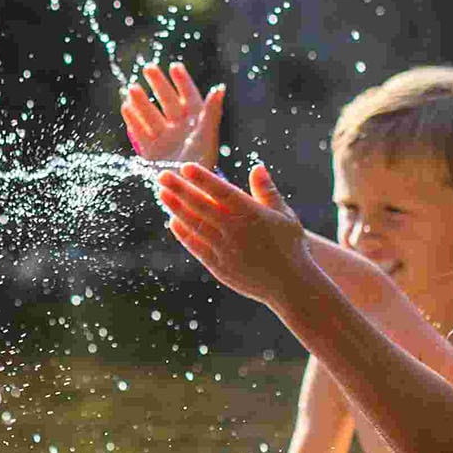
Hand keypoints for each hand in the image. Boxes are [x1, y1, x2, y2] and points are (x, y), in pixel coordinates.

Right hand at [121, 62, 223, 168]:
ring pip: (150, 114)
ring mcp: (164, 138)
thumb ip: (211, 112)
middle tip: (148, 68)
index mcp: (196, 122)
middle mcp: (179, 127)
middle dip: (158, 84)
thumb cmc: (203, 162)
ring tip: (132, 88)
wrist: (188, 191)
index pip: (189, 96)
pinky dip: (132, 120)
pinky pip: (140, 132)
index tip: (175, 67)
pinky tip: (125, 107)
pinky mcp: (151, 151)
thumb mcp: (208, 135)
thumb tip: (220, 88)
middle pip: (167, 101)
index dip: (182, 81)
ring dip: (141, 101)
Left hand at [156, 163, 320, 308]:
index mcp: (252, 214)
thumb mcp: (285, 215)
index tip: (185, 167)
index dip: (202, 179)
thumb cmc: (290, 246)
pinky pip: (197, 246)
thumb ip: (267, 191)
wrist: (290, 285)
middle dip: (180, 189)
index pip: (222, 191)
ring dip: (177, 208)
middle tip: (162, 176)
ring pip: (195, 225)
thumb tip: (257, 168)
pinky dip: (184, 234)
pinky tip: (173, 221)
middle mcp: (235, 230)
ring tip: (162, 194)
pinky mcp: (219, 266)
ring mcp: (225, 249)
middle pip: (202, 206)